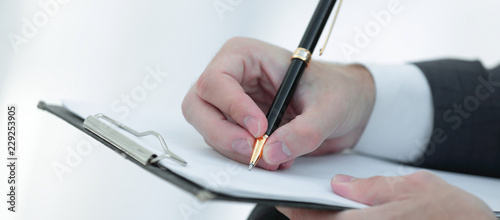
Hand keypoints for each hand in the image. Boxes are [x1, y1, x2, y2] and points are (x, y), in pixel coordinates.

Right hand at [182, 37, 374, 169]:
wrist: (348, 105)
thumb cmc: (337, 90)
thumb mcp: (329, 108)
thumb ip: (304, 131)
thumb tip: (272, 152)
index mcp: (246, 56)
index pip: (216, 80)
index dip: (232, 107)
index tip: (259, 129)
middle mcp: (232, 77)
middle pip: (198, 106)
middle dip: (222, 133)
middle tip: (252, 151)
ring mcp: (230, 102)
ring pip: (207, 128)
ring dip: (234, 150)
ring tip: (272, 158)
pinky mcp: (236, 124)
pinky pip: (224, 143)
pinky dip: (242, 156)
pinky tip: (271, 158)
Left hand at [277, 171, 495, 219]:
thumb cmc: (453, 215)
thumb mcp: (413, 187)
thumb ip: (372, 187)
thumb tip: (341, 184)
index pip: (313, 219)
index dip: (294, 208)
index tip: (284, 198)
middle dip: (308, 216)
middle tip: (300, 200)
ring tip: (323, 205)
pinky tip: (348, 213)